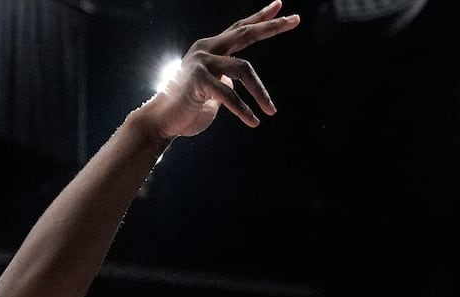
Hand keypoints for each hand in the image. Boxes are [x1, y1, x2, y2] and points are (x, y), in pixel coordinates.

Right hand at [140, 1, 299, 140]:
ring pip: (243, 69)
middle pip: (245, 33)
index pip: (240, 29)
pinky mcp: (197, 79)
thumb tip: (242, 76)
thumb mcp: (215, 86)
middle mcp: (206, 48)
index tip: (281, 7)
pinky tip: (254, 122)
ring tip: (271, 111)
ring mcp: (201, 61)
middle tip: (294, 19)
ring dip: (261, 93)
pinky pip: (229, 94)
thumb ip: (227, 76)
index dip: (260, 18)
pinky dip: (244, 110)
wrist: (165, 118)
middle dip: (271, 26)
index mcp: (212, 48)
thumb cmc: (192, 105)